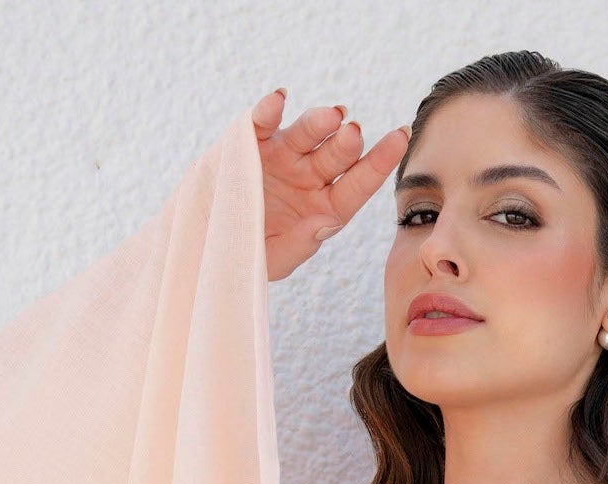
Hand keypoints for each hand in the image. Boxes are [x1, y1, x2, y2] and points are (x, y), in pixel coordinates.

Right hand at [250, 87, 410, 281]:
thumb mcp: (276, 260)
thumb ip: (302, 242)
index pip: (357, 184)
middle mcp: (309, 177)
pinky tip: (279, 99)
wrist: (206, 245)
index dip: (379, 161)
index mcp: (324, 207)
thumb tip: (327, 221)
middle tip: (353, 132)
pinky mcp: (251, 142)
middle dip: (347, 143)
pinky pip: (263, 122)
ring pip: (306, 134)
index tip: (400, 137)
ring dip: (319, 123)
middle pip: (335, 156)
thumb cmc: (248, 255)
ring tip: (333, 116)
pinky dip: (269, 109)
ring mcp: (282, 157)